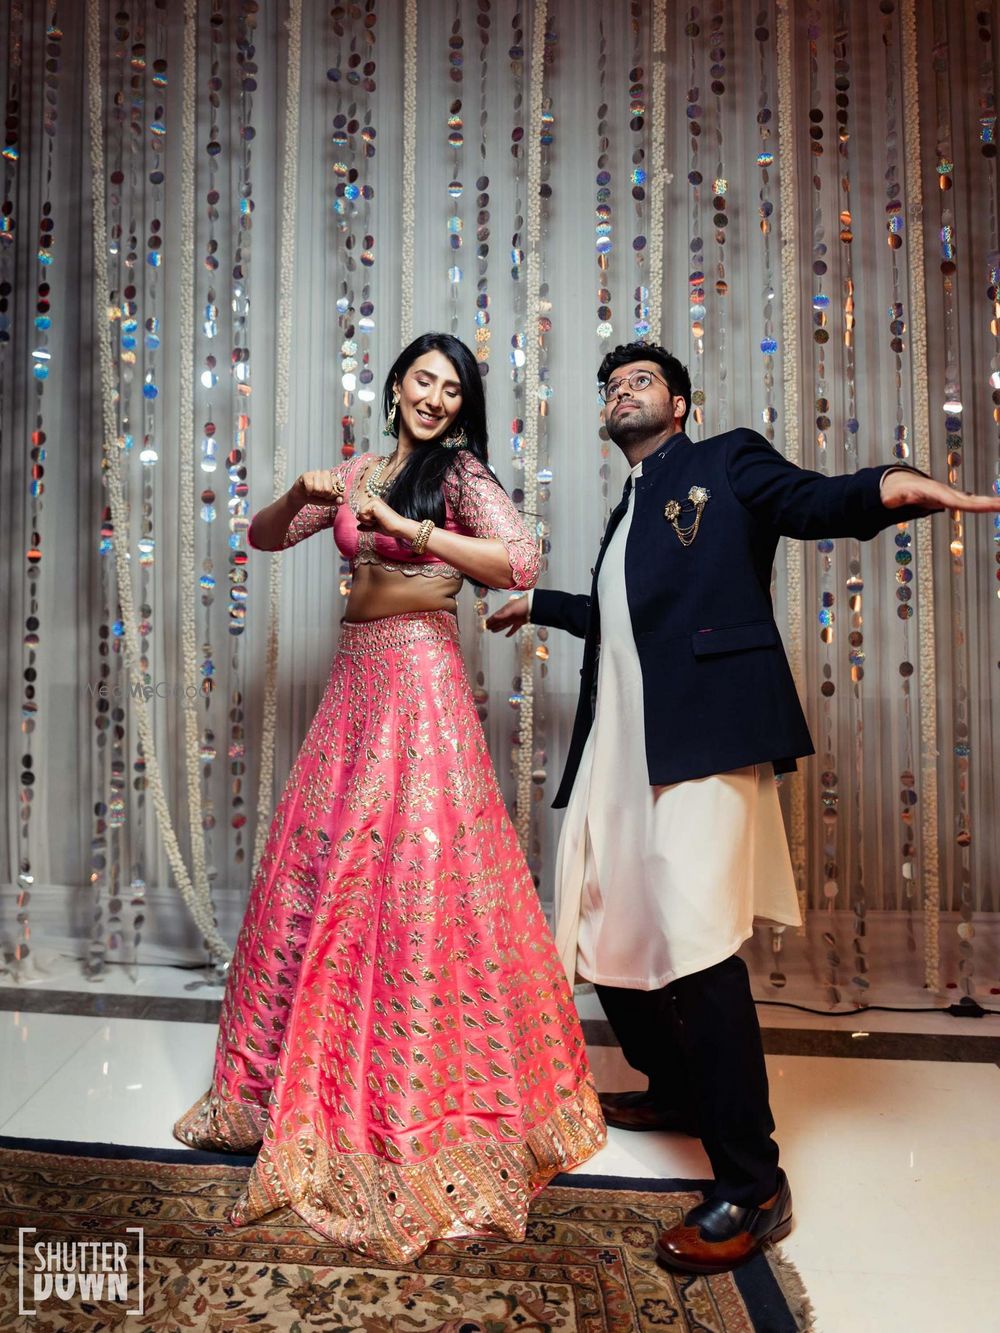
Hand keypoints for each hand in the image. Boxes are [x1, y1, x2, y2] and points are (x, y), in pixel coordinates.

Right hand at [291, 469, 344, 507]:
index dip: (331, 496)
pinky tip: (307, 490)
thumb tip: (341, 500)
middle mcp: (326, 473)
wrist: (302, 497)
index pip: (337, 489)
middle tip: (319, 493)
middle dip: (323, 495)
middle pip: (328, 489)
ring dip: (315, 493)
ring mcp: (316, 473)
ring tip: (313, 491)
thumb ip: (336, 501)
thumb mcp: (328, 501)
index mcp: (333, 478)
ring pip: (318, 488)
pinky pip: (309, 486)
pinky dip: (308, 491)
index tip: (327, 496)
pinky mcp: (306, 475)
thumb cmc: (316, 497)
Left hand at [354, 493, 407, 538]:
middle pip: (358, 513)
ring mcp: (373, 500)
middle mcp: (373, 499)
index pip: (360, 513)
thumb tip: (358, 527)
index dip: (366, 522)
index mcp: (374, 503)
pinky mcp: (373, 504)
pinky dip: (367, 520)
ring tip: (378, 521)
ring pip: (359, 513)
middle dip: (365, 521)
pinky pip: (361, 514)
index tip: (378, 522)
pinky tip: (377, 520)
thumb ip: (366, 526)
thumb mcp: (375, 526)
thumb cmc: (390, 527)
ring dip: (366, 521)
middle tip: (378, 522)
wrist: (399, 528)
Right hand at [485, 595, 529, 636]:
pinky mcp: (519, 623)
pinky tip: (506, 636)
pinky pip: (513, 628)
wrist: (533, 606)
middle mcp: (508, 615)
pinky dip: (510, 632)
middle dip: (493, 625)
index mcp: (504, 611)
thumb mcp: (510, 610)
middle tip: (487, 628)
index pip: (495, 617)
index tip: (485, 624)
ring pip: (504, 625)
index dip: (490, 621)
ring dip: (499, 628)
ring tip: (493, 631)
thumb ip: (502, 615)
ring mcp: (514, 619)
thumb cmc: (521, 605)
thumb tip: (494, 617)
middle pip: (499, 621)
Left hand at [880, 468, 999, 513]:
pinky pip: (971, 504)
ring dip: (990, 503)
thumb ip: (892, 499)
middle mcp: (946, 493)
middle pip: (970, 500)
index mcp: (933, 492)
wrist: (899, 483)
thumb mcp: (891, 496)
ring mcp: (950, 496)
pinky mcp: (952, 500)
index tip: (985, 504)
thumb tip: (888, 500)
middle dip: (987, 503)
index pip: (955, 500)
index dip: (970, 504)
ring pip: (973, 501)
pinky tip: (997, 506)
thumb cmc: (895, 490)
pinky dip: (985, 505)